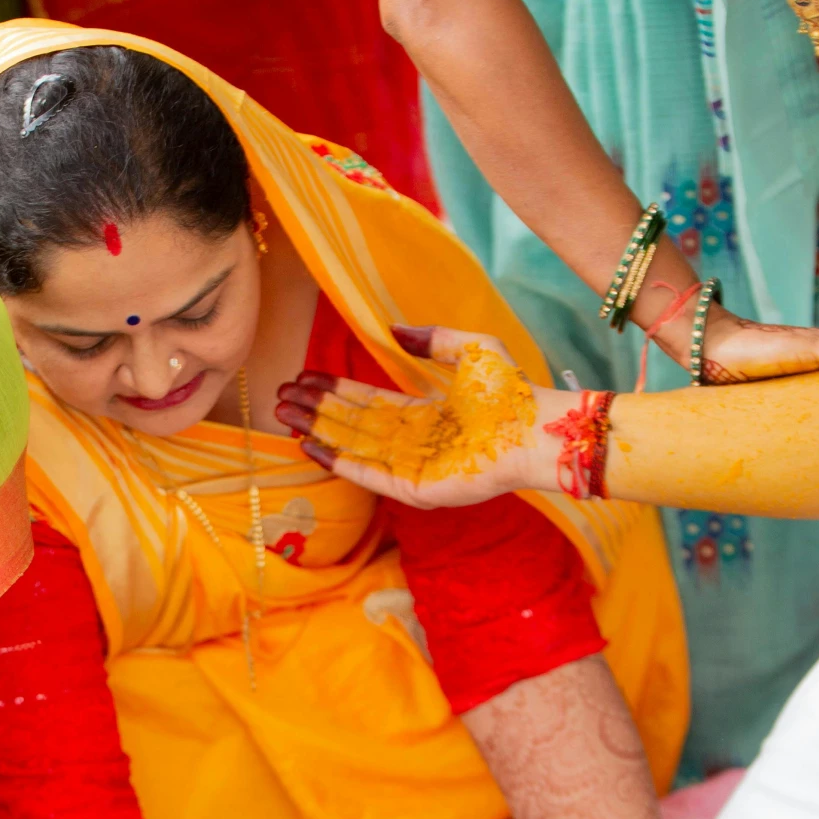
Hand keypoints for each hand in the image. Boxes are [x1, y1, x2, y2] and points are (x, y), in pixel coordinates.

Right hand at [277, 327, 544, 508]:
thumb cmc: (512, 393)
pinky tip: (311, 446)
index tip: (305, 377)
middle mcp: (414, 443)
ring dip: (318, 431)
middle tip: (282, 396)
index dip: (336, 390)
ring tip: (285, 415)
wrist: (536, 429)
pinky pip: (368, 475)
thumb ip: (432, 340)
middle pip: (353, 424)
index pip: (369, 402)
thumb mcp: (470, 350)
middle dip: (316, 410)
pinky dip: (338, 461)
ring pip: (353, 446)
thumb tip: (393, 329)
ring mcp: (413, 468)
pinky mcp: (415, 489)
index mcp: (426, 414)